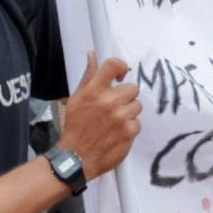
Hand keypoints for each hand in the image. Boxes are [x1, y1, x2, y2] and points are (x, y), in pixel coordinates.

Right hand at [61, 57, 143, 174]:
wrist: (77, 157)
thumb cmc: (75, 127)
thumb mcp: (77, 99)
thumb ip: (88, 77)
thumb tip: (92, 55)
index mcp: (94, 91)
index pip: (113, 65)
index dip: (121, 68)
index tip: (120, 76)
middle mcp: (109, 101)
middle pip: (132, 88)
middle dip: (125, 97)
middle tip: (114, 106)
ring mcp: (121, 117)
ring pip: (137, 106)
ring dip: (129, 112)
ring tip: (115, 121)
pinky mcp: (129, 131)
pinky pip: (137, 123)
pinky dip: (129, 128)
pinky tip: (117, 133)